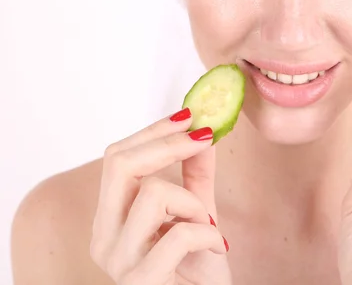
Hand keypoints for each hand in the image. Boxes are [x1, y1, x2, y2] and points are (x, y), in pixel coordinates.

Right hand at [90, 110, 231, 284]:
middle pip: (120, 163)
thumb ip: (196, 175)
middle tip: (204, 137)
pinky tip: (215, 247)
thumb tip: (203, 129)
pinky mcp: (141, 283)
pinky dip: (206, 234)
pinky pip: (178, 235)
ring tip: (205, 225)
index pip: (117, 158)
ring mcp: (119, 262)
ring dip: (192, 203)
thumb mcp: (197, 213)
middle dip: (168, 143)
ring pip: (152, 193)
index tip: (189, 115)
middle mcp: (104, 238)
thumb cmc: (197, 269)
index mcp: (111, 218)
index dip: (154, 131)